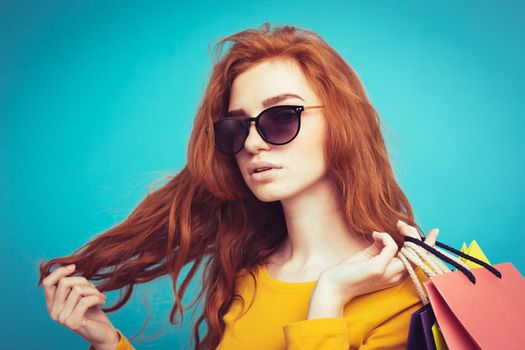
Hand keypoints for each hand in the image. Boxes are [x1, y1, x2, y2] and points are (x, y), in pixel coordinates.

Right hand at [42, 264, 119, 349]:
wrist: (102, 332)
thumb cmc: (92, 311)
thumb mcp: (80, 295)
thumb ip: (73, 285)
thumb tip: (71, 266)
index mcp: (52, 304)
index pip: (47, 283)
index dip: (59, 272)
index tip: (74, 267)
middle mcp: (53, 311)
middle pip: (65, 282)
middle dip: (83, 281)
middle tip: (94, 289)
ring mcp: (62, 318)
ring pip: (77, 290)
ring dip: (93, 290)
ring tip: (100, 296)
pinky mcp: (73, 322)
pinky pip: (85, 300)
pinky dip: (97, 298)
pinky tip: (101, 301)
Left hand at [317, 220, 438, 307]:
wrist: (333, 286)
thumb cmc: (348, 272)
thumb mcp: (368, 256)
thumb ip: (380, 247)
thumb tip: (386, 234)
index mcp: (394, 274)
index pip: (418, 260)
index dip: (428, 246)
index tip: (434, 231)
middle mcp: (395, 276)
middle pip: (419, 255)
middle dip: (415, 235)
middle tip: (402, 223)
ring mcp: (388, 273)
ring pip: (411, 252)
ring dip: (407, 234)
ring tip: (397, 224)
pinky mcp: (378, 269)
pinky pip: (391, 247)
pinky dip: (385, 236)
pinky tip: (374, 234)